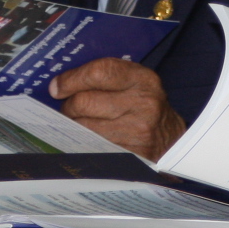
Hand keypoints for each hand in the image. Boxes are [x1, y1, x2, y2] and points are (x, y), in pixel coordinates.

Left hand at [49, 57, 185, 160]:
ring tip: (79, 123)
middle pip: (84, 102)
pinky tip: (87, 139)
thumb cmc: (145, 106)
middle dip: (69, 106)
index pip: (98, 72)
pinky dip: (83, 143)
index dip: (71, 79)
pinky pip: (92, 147)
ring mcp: (137, 132)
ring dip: (74, 126)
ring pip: (83, 127)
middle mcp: (142, 104)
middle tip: (69, 108)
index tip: (56, 87)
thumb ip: (105, 76)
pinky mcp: (130, 155)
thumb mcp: (135, 82)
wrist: (172, 140)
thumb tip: (60, 83)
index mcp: (142, 79)